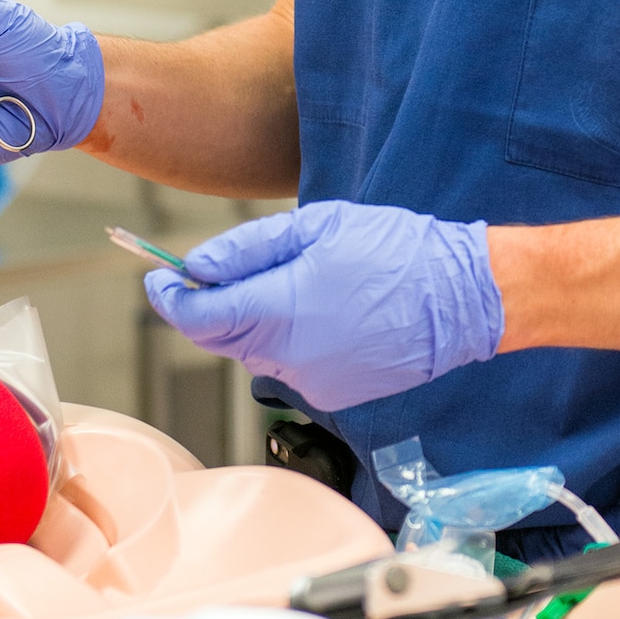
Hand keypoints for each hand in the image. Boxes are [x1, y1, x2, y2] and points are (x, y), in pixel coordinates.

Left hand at [144, 201, 504, 412]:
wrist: (462, 298)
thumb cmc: (396, 250)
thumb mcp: (320, 226)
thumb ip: (250, 248)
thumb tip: (197, 266)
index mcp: (280, 311)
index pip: (199, 315)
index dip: (170, 296)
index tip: (157, 276)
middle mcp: (288, 357)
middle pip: (222, 336)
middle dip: (209, 305)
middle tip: (215, 269)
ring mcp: (312, 382)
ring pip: (256, 349)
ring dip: (253, 319)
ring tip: (294, 277)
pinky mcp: (333, 393)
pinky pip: (291, 363)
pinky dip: (288, 337)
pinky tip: (322, 307)